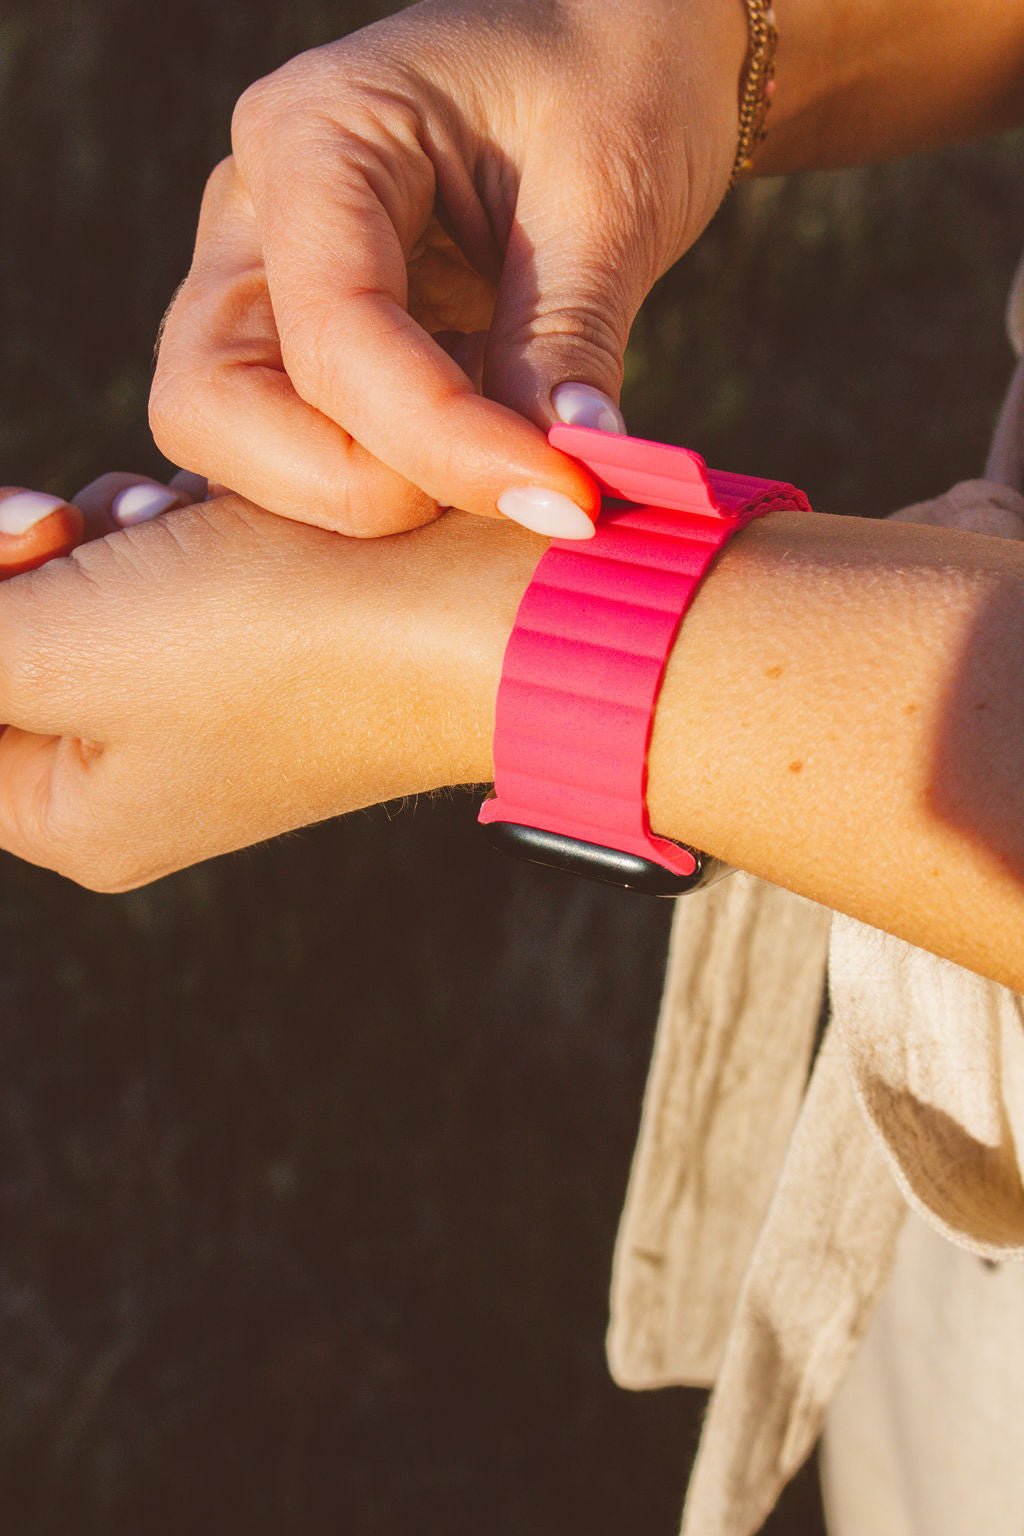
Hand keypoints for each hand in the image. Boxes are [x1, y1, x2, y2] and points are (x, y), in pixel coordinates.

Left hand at [0, 484, 531, 890]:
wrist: (484, 613)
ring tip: (172, 521)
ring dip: (90, 533)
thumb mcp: (63, 646)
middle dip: (21, 564)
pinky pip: (148, 577)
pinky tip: (208, 520)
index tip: (24, 538)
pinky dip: (157, 529)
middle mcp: (129, 778)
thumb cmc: (284, 639)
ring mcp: (193, 713)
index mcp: (73, 812)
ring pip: (69, 596)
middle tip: (78, 525)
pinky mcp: (248, 646)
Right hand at [150, 0, 744, 538]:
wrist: (618, 48)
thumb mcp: (611, 193)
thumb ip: (568, 337)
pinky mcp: (299, 352)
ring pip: (234, 447)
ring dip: (363, 498)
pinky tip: (477, 480)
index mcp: (312, 133)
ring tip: (507, 475)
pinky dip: (380, 492)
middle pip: (214, 406)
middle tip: (507, 491)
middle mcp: (254, 216)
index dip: (442, 441)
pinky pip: (294, 456)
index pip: (334, 332)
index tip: (563, 496)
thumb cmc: (614, 82)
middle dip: (353, 486)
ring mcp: (262, 289)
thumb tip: (558, 483)